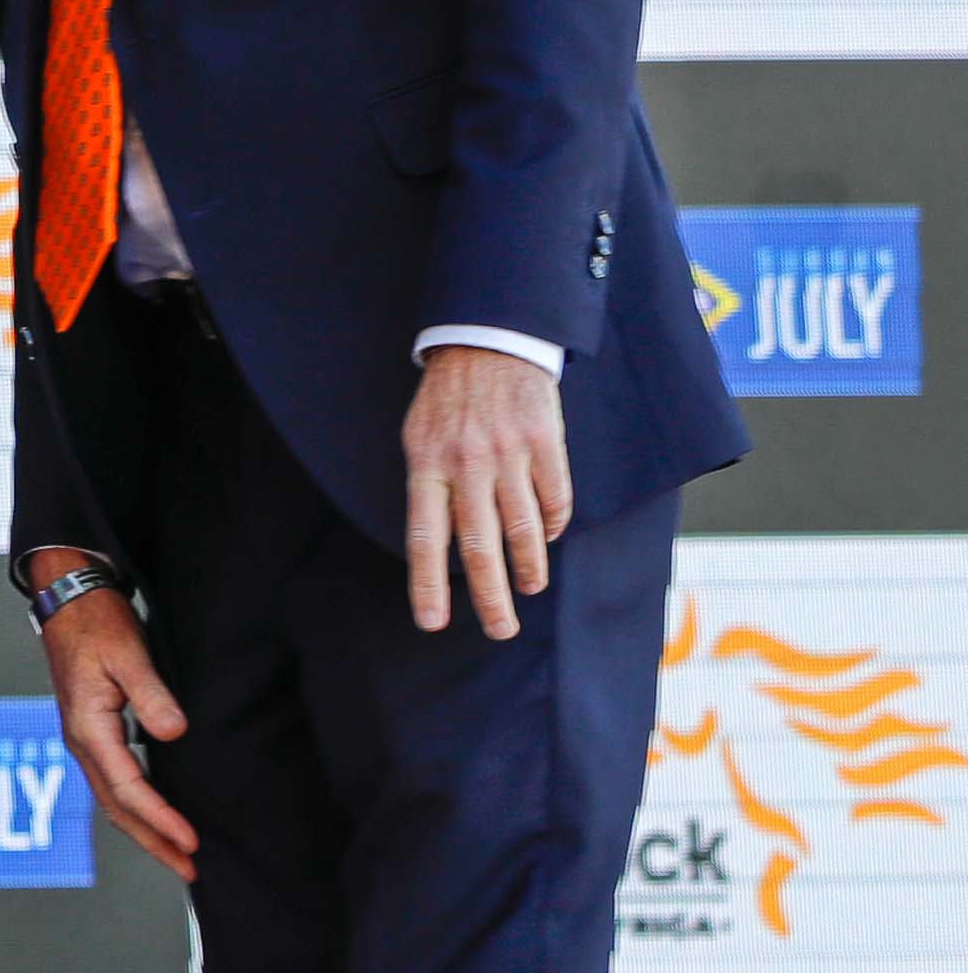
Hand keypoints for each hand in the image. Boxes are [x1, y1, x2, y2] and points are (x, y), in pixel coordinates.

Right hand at [25, 558, 197, 882]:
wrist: (70, 601)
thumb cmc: (97, 624)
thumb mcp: (129, 654)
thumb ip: (152, 695)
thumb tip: (174, 733)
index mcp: (89, 728)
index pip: (128, 789)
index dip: (161, 819)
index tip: (191, 841)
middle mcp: (83, 743)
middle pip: (118, 809)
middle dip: (154, 843)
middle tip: (190, 871)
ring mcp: (86, 741)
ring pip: (114, 801)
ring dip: (146, 831)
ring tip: (178, 856)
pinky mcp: (95, 734)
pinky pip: (115, 784)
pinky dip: (138, 808)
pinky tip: (158, 816)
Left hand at [403, 347, 570, 640]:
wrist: (487, 342)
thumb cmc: (447, 400)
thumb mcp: (419, 438)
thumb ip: (429, 488)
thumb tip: (442, 544)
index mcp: (427, 465)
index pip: (425, 539)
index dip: (427, 585)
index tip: (432, 622)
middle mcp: (467, 465)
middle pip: (480, 546)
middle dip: (490, 596)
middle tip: (499, 630)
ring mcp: (508, 454)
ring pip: (523, 529)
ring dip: (528, 567)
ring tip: (529, 589)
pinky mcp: (544, 443)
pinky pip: (554, 498)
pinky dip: (552, 525)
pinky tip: (547, 538)